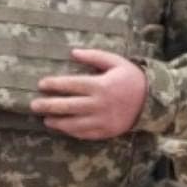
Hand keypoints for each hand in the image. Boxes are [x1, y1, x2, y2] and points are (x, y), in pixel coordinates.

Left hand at [29, 48, 147, 139]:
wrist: (153, 101)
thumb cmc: (131, 78)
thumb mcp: (115, 61)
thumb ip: (94, 56)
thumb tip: (72, 52)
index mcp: (100, 85)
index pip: (71, 85)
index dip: (55, 85)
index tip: (41, 84)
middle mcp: (99, 104)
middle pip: (68, 106)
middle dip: (49, 105)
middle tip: (33, 105)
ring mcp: (102, 120)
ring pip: (74, 123)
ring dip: (58, 122)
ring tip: (45, 120)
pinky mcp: (106, 131)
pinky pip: (85, 134)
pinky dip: (72, 132)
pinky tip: (63, 128)